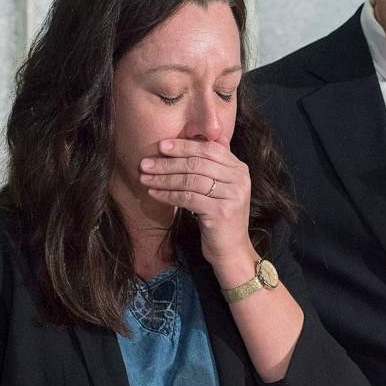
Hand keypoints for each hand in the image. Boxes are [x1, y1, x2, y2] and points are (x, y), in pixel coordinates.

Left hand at [139, 139, 252, 271]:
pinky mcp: (221, 212)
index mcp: (239, 169)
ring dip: (164, 178)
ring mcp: (232, 195)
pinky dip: (168, 194)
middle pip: (198, 163)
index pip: (209, 149)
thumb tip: (197, 135)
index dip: (184, 145)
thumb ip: (214, 164)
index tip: (161, 145)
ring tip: (145, 178)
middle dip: (168, 162)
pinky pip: (188, 198)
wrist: (231, 250)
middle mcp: (239, 179)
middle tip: (146, 163)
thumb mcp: (221, 187)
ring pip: (191, 180)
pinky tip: (154, 193)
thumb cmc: (221, 216)